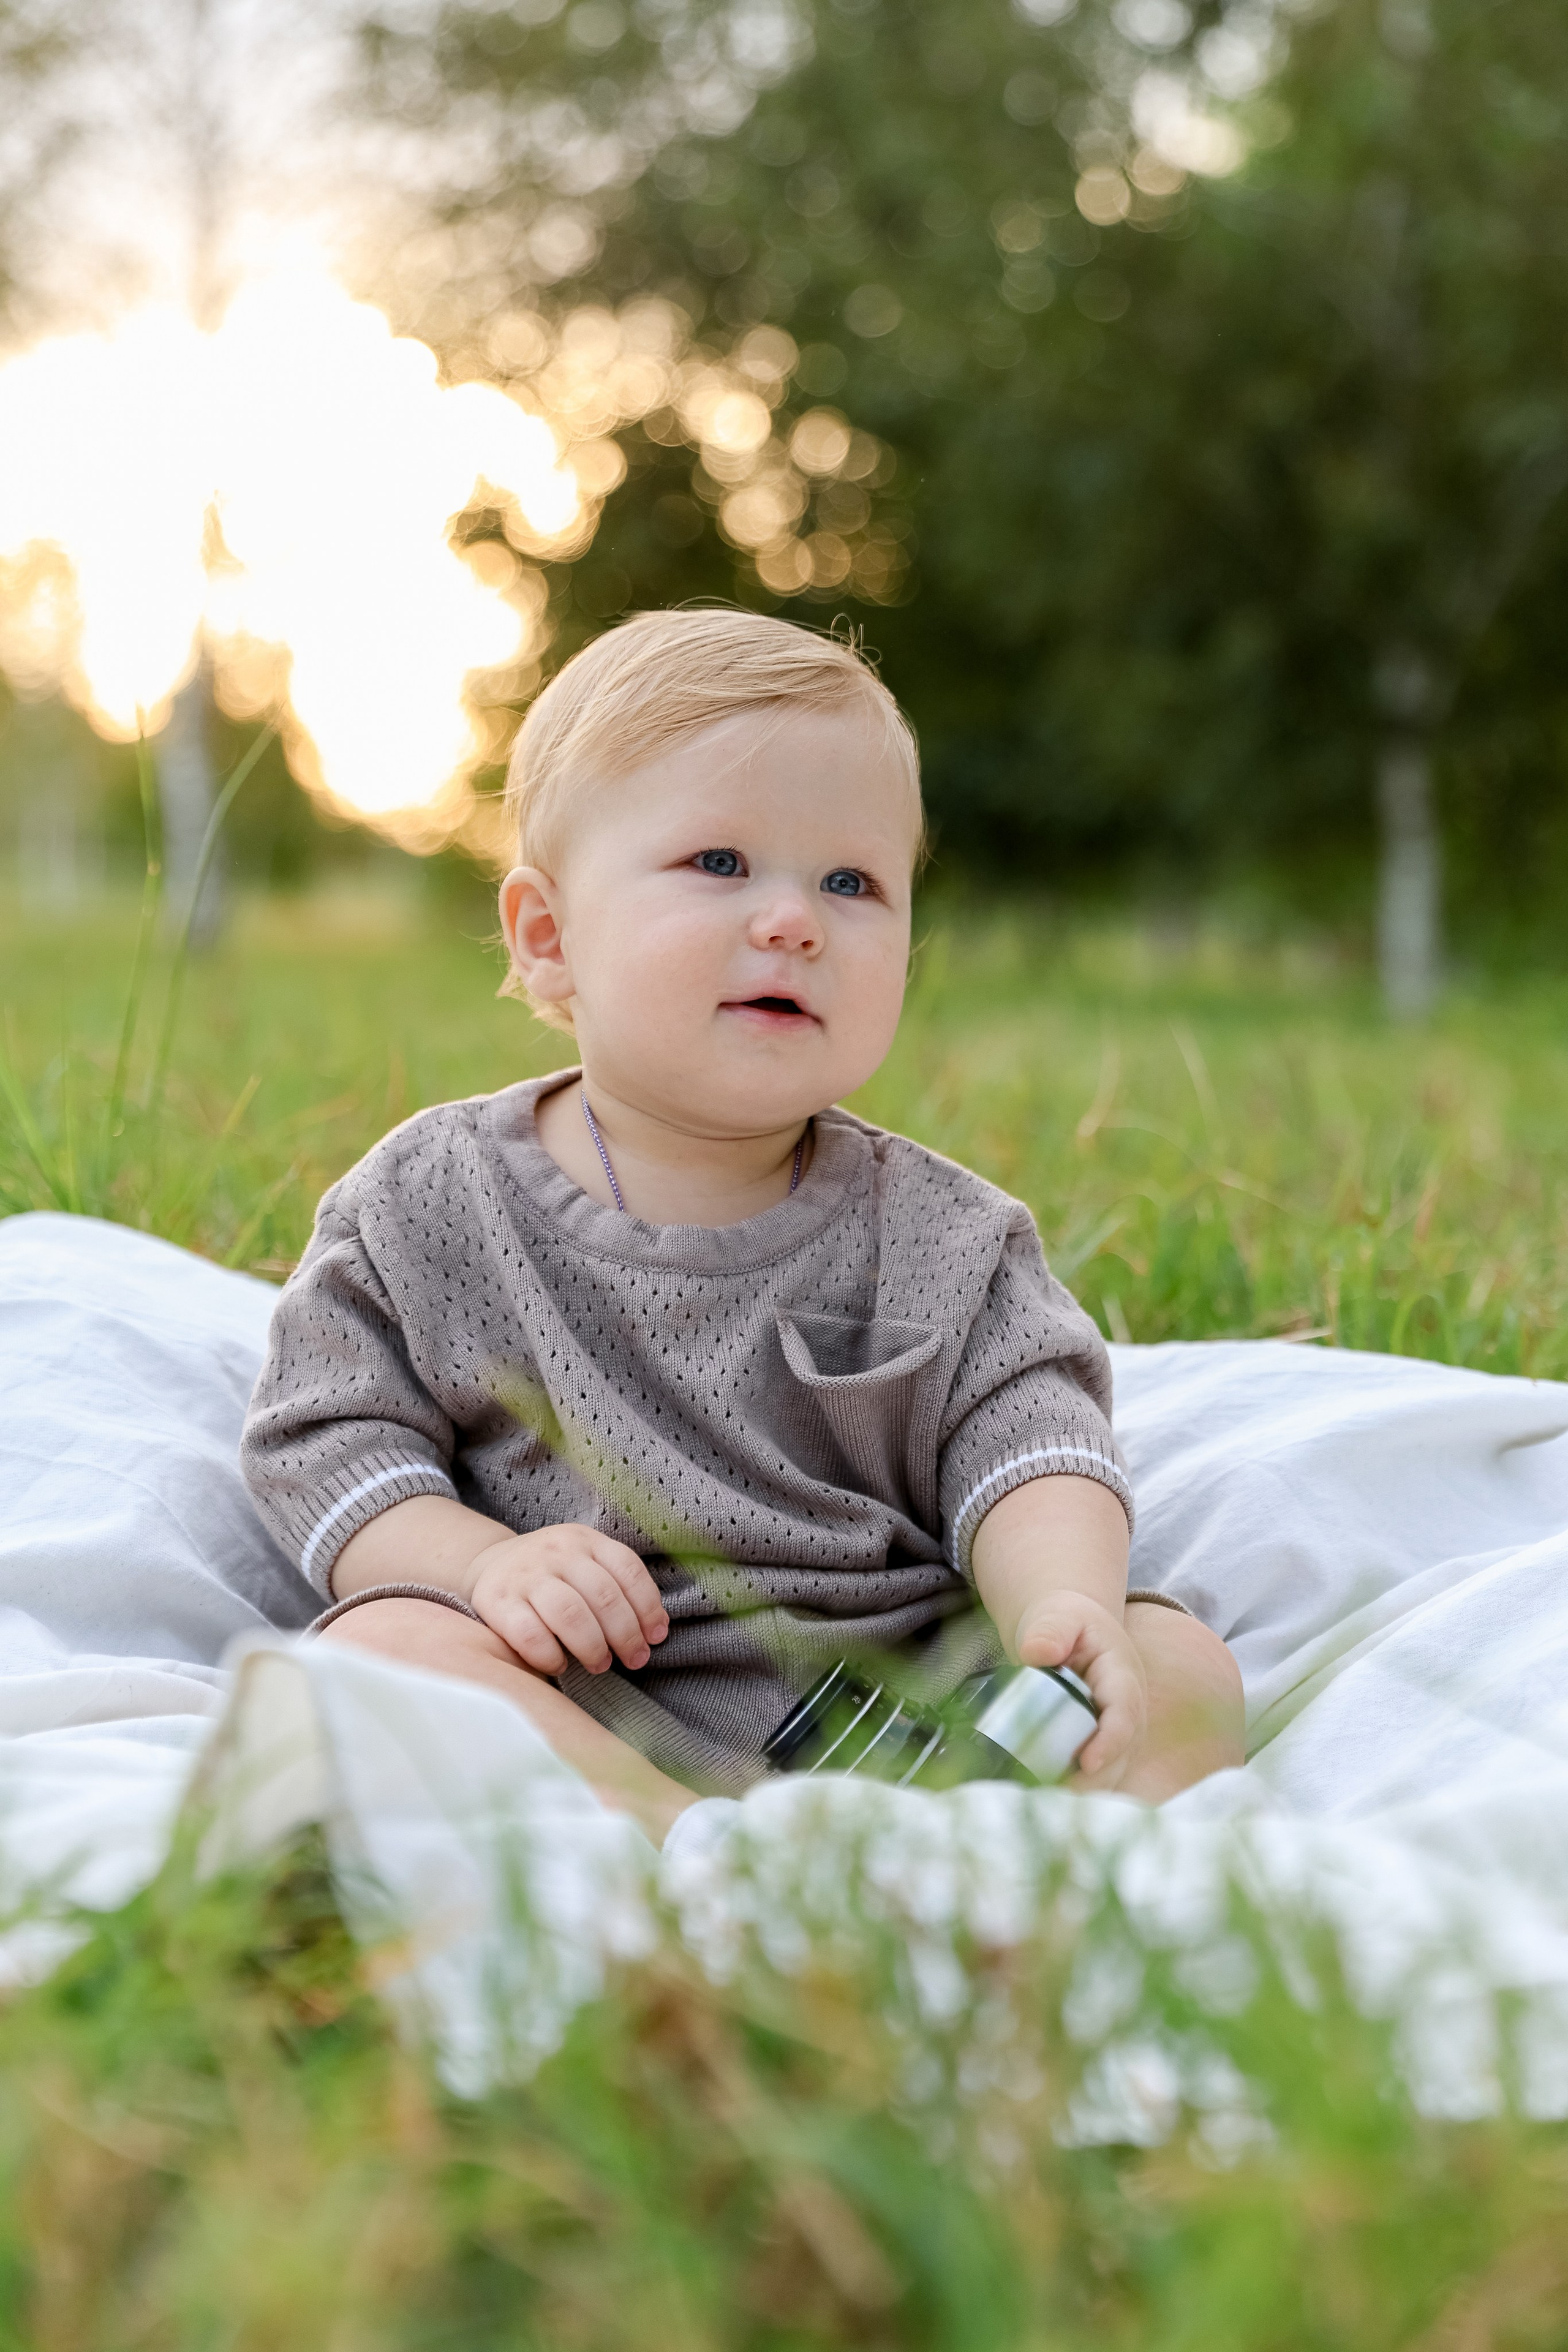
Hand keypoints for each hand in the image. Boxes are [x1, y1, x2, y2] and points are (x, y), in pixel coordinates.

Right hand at [467, 1524, 669, 1677]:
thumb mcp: (585, 1564)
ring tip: (600, 1664)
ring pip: (570, 1614)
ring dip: (593, 1647)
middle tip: (634, 1660)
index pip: (627, 1569)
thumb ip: (619, 1588)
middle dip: (626, 1635)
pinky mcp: (496, 1601)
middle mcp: (556, 1551)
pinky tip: (560, 1665)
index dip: (648, 1607)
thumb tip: (657, 1629)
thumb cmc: (551, 1575)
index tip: (656, 1637)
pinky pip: (529, 1634)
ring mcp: (525, 1575)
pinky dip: (550, 1656)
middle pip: (603, 1595)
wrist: (489, 1565)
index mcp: (585, 1540)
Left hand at [1009, 1591, 1147, 1783]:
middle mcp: (1129, 1709)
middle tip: (1053, 1794)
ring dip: (1084, 1792)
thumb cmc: (1063, 1622)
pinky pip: (1096, 1778)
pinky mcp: (1102, 1747)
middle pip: (1121, 1752)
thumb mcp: (1058, 1616)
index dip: (1110, 1740)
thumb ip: (1050, 1630)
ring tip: (1044, 1802)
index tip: (1087, 1763)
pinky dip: (1076, 1792)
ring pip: (1111, 1772)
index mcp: (1122, 1675)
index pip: (1124, 1712)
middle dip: (1094, 1780)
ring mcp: (1118, 1731)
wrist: (1066, 1632)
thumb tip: (1037, 1653)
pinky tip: (1045, 1800)